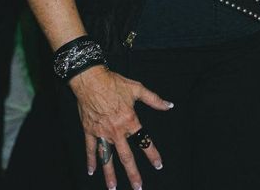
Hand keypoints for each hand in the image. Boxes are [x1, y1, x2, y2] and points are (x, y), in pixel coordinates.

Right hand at [70, 66, 172, 188]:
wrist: (91, 81)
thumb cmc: (114, 83)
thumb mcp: (138, 89)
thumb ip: (155, 100)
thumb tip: (169, 105)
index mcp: (130, 121)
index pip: (144, 142)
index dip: (152, 154)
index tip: (158, 165)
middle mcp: (117, 131)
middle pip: (127, 157)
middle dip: (133, 174)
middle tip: (138, 187)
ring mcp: (102, 133)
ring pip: (107, 158)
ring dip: (110, 174)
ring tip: (113, 188)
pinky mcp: (90, 131)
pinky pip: (91, 149)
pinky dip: (91, 160)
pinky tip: (91, 171)